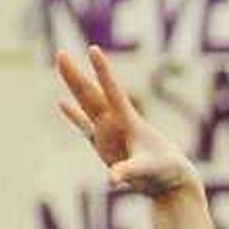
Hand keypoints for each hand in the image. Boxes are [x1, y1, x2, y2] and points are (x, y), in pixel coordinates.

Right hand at [56, 46, 202, 197]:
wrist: (168, 178)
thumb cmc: (163, 171)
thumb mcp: (146, 170)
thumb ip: (128, 171)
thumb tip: (112, 178)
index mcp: (128, 120)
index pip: (112, 91)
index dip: (102, 71)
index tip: (93, 50)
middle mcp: (115, 121)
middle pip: (90, 94)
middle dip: (75, 75)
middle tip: (60, 53)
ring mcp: (108, 131)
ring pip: (85, 103)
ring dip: (73, 85)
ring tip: (61, 62)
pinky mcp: (103, 144)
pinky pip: (84, 126)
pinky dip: (73, 115)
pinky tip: (61, 102)